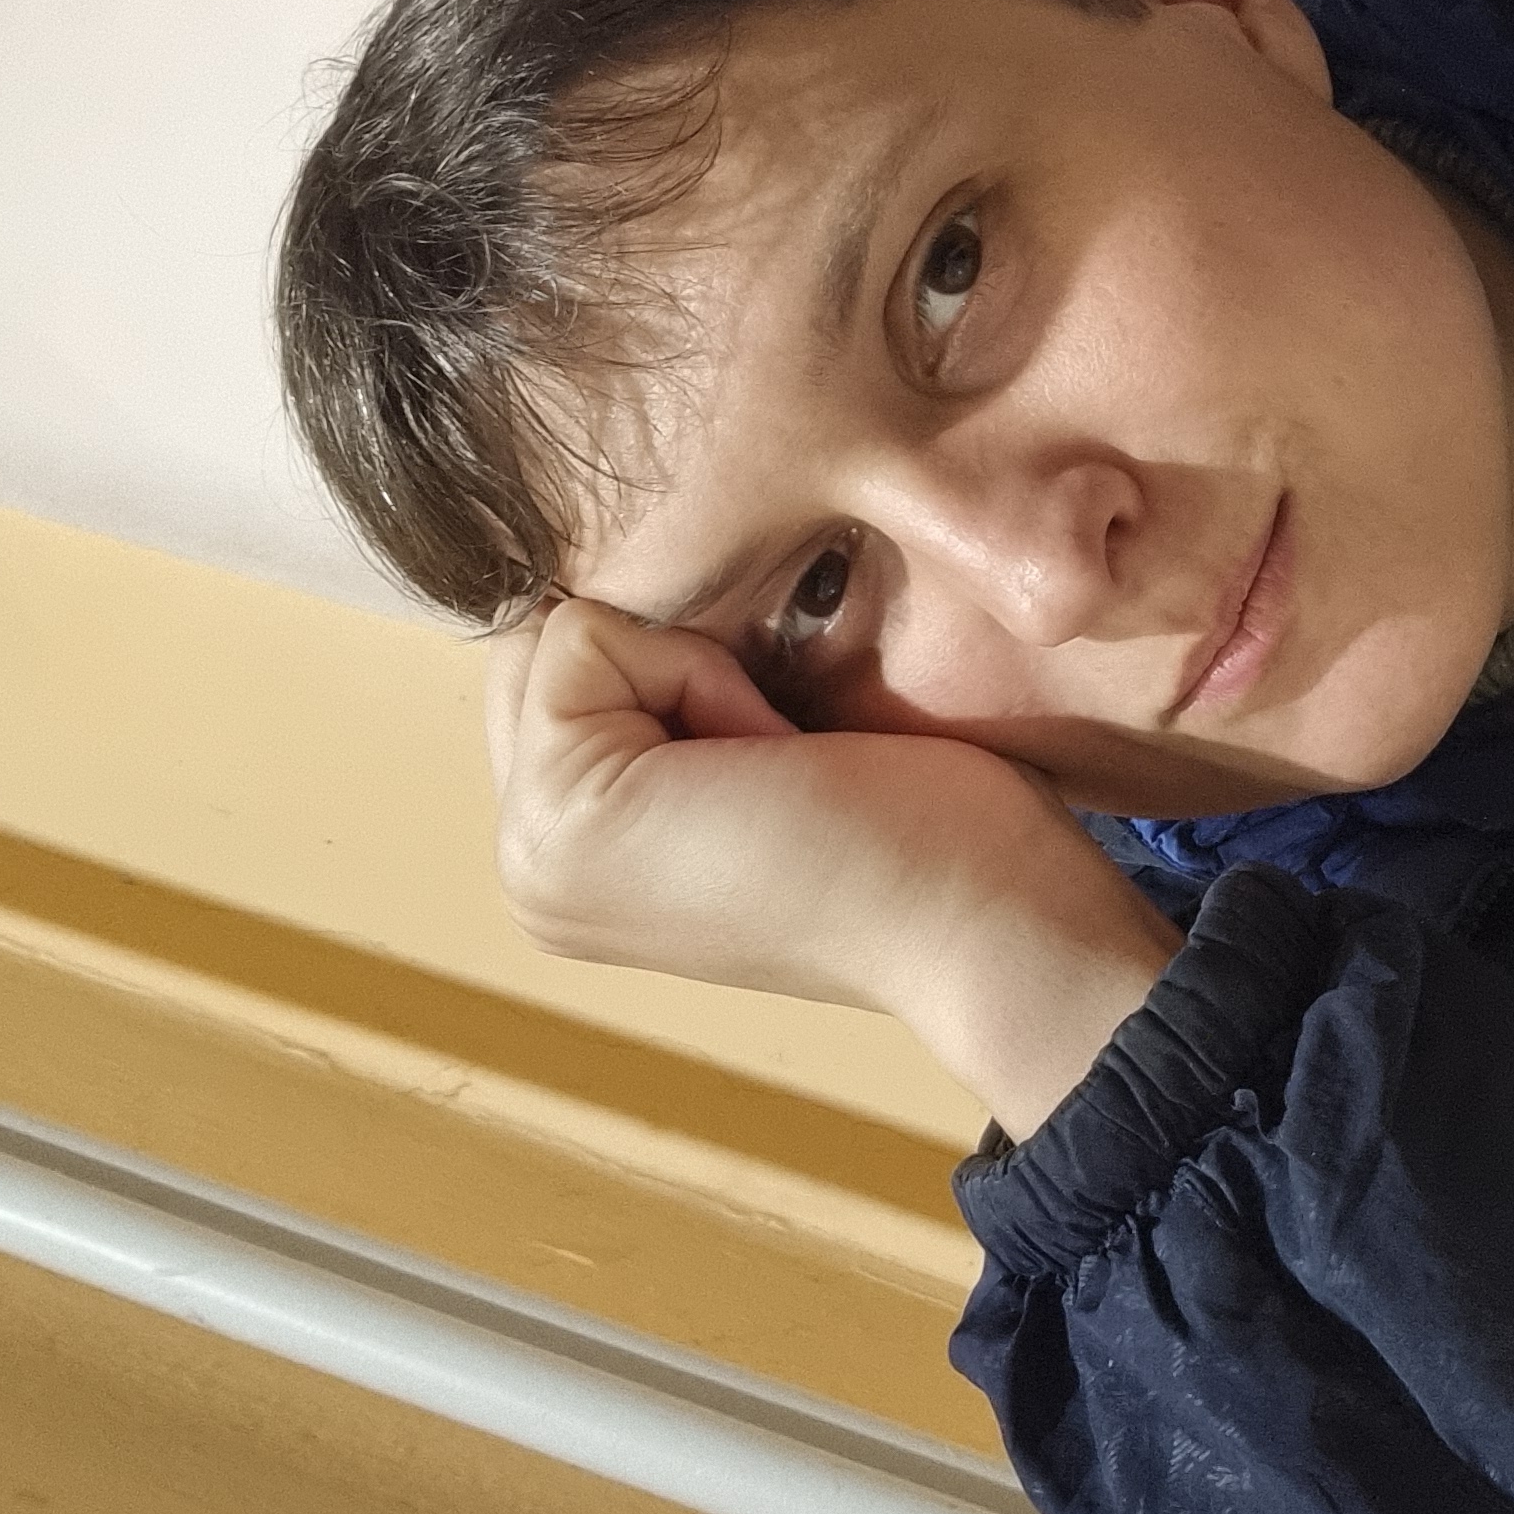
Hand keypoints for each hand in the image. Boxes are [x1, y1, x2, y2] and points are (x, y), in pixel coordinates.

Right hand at [482, 597, 1175, 1130]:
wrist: (985, 921)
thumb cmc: (928, 836)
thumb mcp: (763, 749)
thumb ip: (663, 702)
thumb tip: (610, 591)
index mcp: (573, 858)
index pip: (565, 665)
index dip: (683, 662)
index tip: (782, 757)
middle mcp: (529, 866)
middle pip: (546, 645)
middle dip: (671, 658)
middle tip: (779, 763)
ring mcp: (531, 854)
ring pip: (564, 635)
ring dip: (692, 668)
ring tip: (776, 766)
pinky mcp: (561, 818)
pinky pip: (589, 638)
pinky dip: (700, 673)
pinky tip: (771, 761)